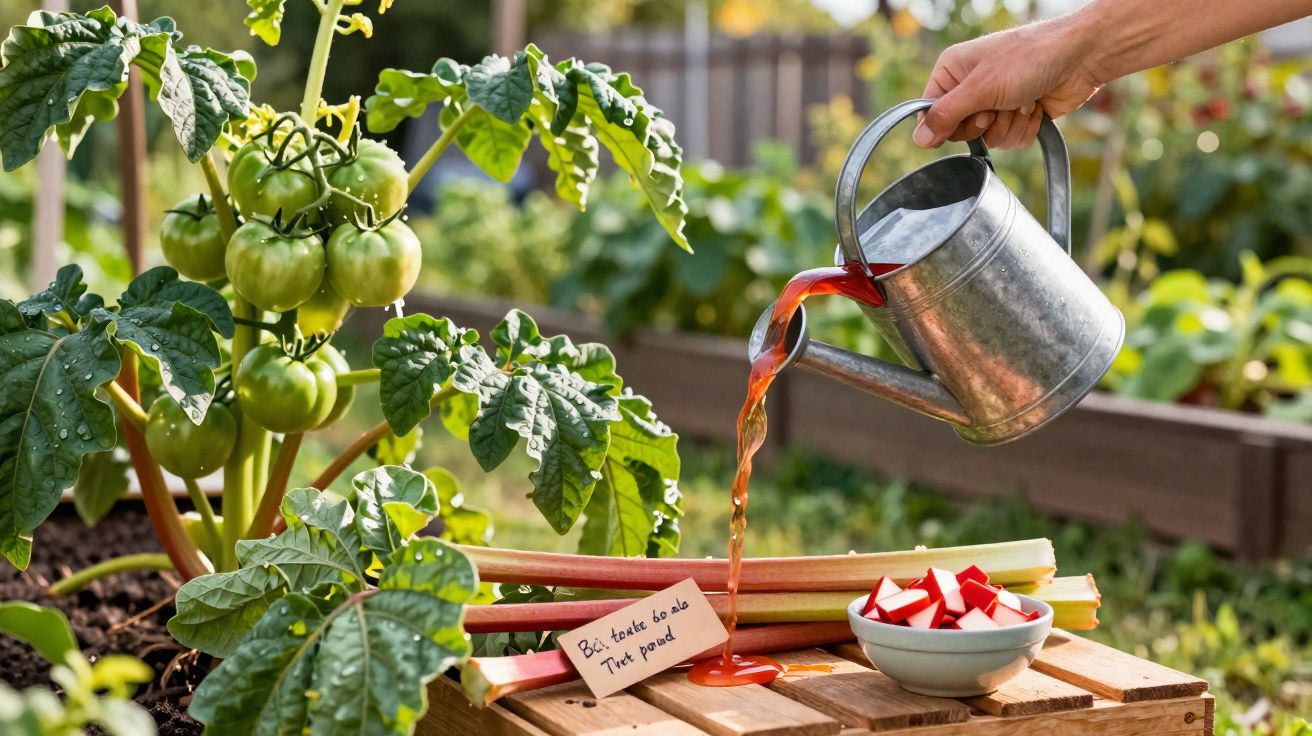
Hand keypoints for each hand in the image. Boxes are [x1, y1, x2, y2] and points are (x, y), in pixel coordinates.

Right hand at [914, 15, 1102, 149]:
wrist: (1080, 57)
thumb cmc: (1029, 59)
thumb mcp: (980, 87)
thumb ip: (946, 115)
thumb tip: (918, 139)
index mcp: (953, 71)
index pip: (930, 113)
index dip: (945, 124)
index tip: (967, 116)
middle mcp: (971, 87)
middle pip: (959, 132)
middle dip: (984, 123)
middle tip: (998, 104)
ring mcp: (995, 103)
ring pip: (988, 140)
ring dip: (1009, 125)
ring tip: (1023, 100)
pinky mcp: (1017, 117)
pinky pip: (1010, 142)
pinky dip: (1025, 128)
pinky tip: (1035, 106)